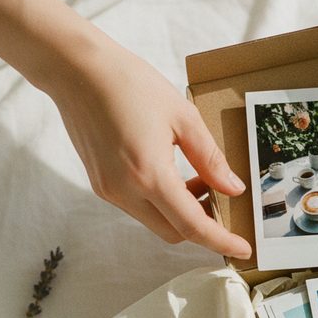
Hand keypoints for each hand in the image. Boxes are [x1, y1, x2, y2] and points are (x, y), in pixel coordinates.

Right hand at [47, 36, 251, 258]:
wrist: (75, 69)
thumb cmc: (129, 84)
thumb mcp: (183, 117)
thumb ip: (211, 159)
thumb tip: (233, 188)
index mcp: (149, 175)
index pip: (192, 225)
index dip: (220, 240)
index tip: (243, 249)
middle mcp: (125, 191)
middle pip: (174, 233)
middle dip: (203, 225)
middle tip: (221, 200)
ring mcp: (110, 190)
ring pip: (156, 222)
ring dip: (182, 211)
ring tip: (198, 179)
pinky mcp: (101, 184)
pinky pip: (139, 207)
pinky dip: (162, 201)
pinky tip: (173, 174)